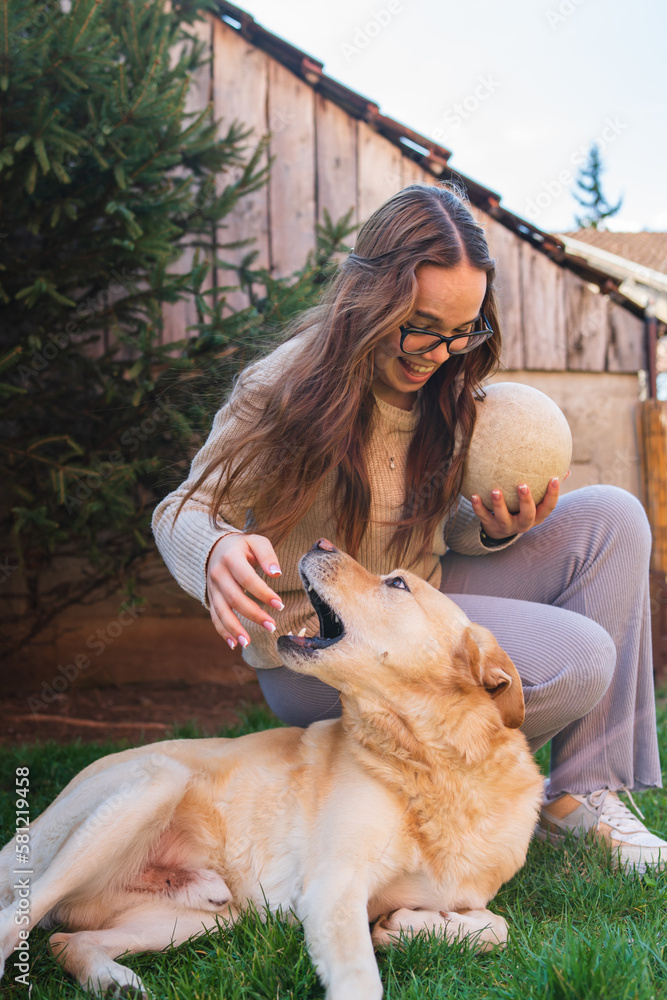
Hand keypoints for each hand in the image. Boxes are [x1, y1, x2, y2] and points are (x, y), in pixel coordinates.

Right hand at [206, 533, 283, 649]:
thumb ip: (267, 555)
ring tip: (248, 643)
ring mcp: (212, 589)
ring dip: (235, 628)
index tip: (280, 604)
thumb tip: (276, 573)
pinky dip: (223, 632)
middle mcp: (218, 574)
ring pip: (222, 612)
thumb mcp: (256, 542)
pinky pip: (215, 617)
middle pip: (235, 598)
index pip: (247, 578)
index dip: (263, 593)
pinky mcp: (211, 599)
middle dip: (253, 615)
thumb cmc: (242, 547)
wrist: (214, 548)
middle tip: (272, 627)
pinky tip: (235, 644)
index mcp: (230, 558)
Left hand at [470, 471, 570, 539]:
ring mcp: (506, 526)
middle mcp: (523, 523)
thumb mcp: (536, 502)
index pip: (549, 507)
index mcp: (537, 516)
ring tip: (495, 490)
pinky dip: (478, 507)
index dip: (553, 494)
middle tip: (522, 485)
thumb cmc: (522, 509)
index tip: (554, 478)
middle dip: (526, 501)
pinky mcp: (490, 526)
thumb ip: (546, 487)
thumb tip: (565, 469)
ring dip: (499, 504)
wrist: (501, 531)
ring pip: (503, 518)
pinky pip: (483, 517)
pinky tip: (474, 495)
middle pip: (527, 515)